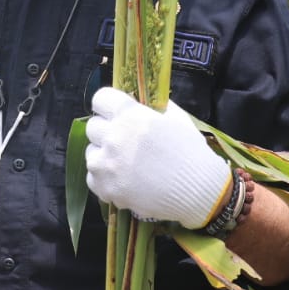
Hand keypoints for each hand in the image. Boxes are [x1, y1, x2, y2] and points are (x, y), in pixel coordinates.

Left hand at [84, 87, 229, 228]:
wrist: (198, 190)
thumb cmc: (190, 150)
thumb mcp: (176, 118)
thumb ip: (154, 106)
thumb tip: (140, 101)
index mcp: (130, 115)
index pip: (100, 99)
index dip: (108, 105)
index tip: (115, 112)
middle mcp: (113, 137)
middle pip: (92, 126)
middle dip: (106, 130)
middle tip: (123, 140)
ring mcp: (107, 165)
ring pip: (91, 154)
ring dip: (103, 156)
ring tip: (123, 163)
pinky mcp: (106, 189)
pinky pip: (93, 179)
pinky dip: (105, 179)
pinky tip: (122, 179)